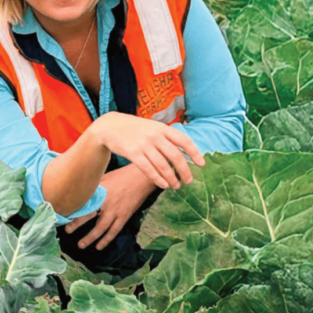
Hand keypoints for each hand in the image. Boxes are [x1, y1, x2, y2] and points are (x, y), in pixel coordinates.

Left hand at [65, 164, 157, 249]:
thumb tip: (78, 189)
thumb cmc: (121, 176)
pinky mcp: (124, 216)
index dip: (73, 209)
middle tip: (67, 231)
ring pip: (101, 227)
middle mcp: (106, 202)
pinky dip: (106, 239)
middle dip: (77, 224)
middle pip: (89, 215)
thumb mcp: (104, 177)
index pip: (83, 202)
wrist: (141, 178)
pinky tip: (99, 246)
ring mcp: (115, 211)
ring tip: (81, 245)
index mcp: (99, 191)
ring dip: (90, 237)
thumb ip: (92, 186)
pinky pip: (114, 230)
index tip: (62, 215)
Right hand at [89, 112, 204, 189]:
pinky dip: (158, 178)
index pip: (184, 141)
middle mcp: (155, 136)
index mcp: (163, 128)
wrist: (110, 126)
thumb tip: (184, 153)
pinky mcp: (133, 153)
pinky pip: (148, 169)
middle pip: (175, 156)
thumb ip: (166, 138)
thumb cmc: (134, 129)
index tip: (202, 164)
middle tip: (189, 181)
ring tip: (176, 186)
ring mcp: (144, 144)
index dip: (195, 153)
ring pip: (163, 165)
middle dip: (184, 171)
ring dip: (171, 178)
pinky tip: (163, 184)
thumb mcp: (152, 127)